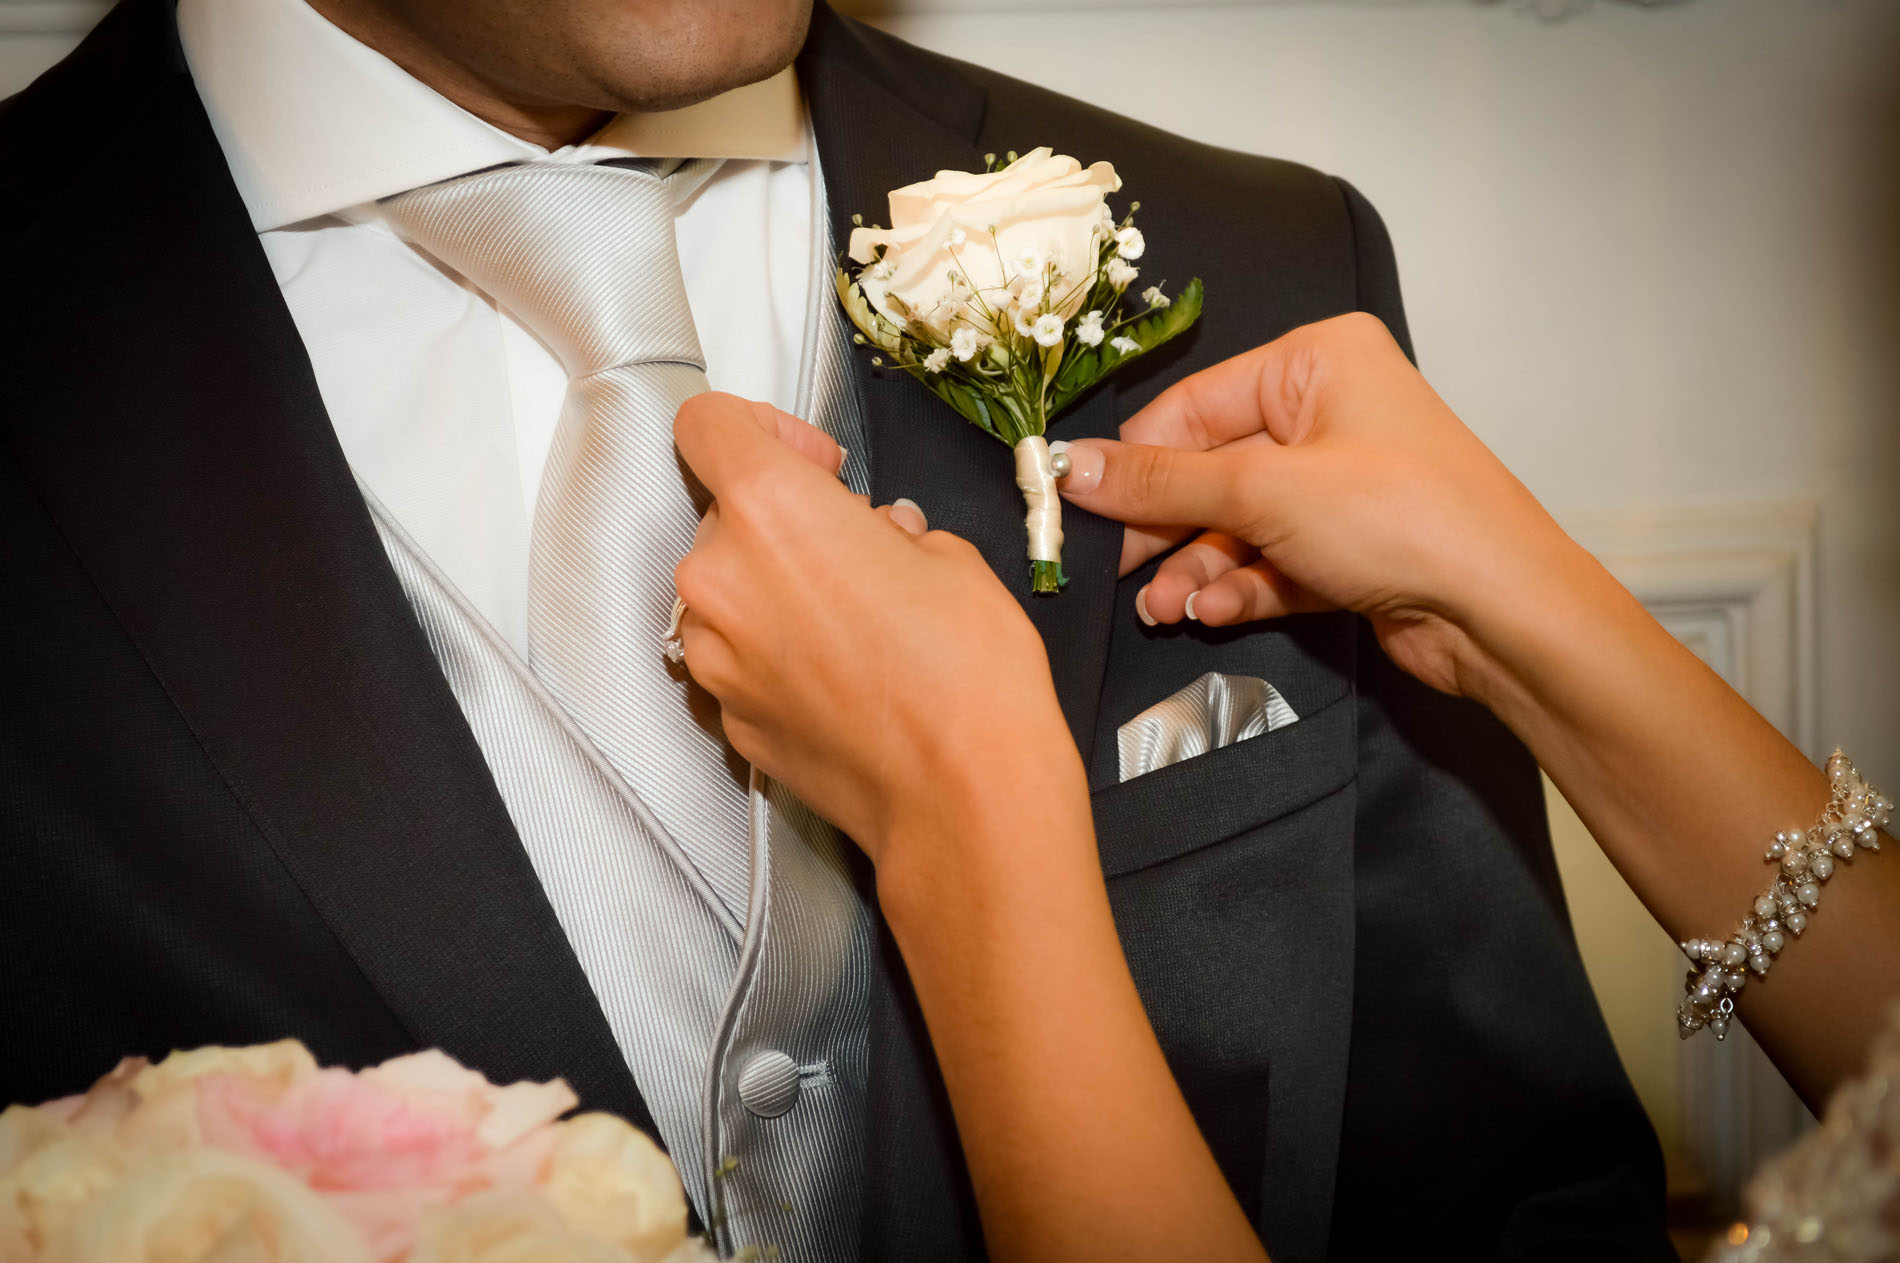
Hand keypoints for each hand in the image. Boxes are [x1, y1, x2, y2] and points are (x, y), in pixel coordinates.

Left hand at [671, 393, 1086, 880]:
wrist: (964, 798)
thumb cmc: (967, 680)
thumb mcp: (949, 556)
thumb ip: (887, 528)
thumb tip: (877, 536)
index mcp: (769, 509)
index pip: (707, 425)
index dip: (763, 428)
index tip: (813, 462)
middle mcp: (721, 579)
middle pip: (724, 514)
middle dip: (785, 523)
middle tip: (857, 549)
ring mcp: (716, 656)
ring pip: (729, 592)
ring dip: (778, 591)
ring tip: (858, 621)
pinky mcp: (728, 717)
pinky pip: (741, 660)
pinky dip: (779, 655)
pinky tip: (845, 673)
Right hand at [1054, 312, 1580, 697]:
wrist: (1504, 612)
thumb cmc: (1404, 520)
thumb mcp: (1264, 491)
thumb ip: (1161, 481)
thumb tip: (1071, 466)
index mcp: (1315, 363)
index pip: (1192, 407)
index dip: (1132, 461)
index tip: (1074, 507)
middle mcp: (1329, 413)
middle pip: (1210, 468)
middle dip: (1164, 528)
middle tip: (1116, 574)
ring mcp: (1341, 484)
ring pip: (1237, 523)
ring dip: (1195, 567)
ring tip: (1164, 611)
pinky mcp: (1349, 548)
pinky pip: (1271, 560)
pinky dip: (1239, 586)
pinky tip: (1213, 611)